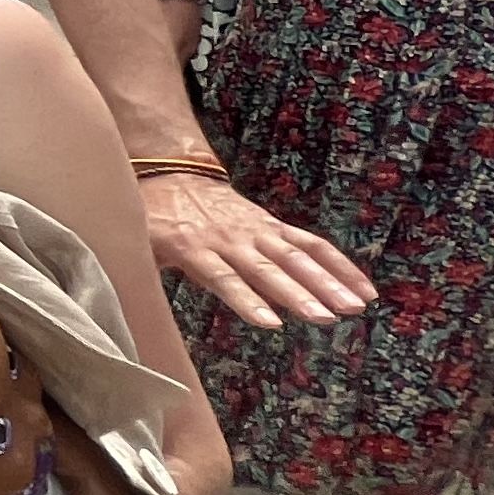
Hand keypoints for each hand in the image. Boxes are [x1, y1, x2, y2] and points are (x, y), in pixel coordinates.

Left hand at [141, 168, 372, 328]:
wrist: (172, 173)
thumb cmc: (153, 220)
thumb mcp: (139, 246)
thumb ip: (140, 277)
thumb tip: (129, 310)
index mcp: (193, 247)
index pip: (224, 277)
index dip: (246, 299)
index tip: (271, 322)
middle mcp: (231, 238)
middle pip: (268, 269)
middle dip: (297, 294)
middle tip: (324, 317)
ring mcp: (257, 230)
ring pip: (297, 256)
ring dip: (327, 282)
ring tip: (353, 307)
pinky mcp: (275, 226)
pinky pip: (312, 244)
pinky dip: (339, 265)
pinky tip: (364, 289)